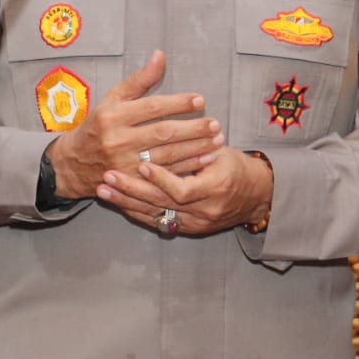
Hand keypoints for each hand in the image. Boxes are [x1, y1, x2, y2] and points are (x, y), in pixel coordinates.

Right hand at [46, 51, 222, 199]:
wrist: (74, 164)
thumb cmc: (98, 125)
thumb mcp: (112, 99)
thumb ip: (139, 80)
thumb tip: (160, 55)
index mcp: (112, 116)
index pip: (151, 107)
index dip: (177, 103)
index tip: (200, 100)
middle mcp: (117, 140)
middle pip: (162, 133)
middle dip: (192, 129)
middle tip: (215, 124)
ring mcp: (124, 164)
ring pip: (166, 156)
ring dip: (195, 149)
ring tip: (216, 140)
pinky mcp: (132, 182)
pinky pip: (164, 175)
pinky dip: (187, 167)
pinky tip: (204, 160)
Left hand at [97, 146, 272, 236]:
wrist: (255, 196)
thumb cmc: (236, 166)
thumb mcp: (222, 151)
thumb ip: (195, 145)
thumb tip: (165, 128)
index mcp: (216, 188)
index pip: (182, 190)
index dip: (160, 178)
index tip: (141, 164)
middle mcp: (204, 210)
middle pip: (162, 204)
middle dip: (132, 190)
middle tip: (108, 176)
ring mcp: (195, 223)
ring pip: (155, 215)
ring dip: (127, 202)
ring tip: (103, 190)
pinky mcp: (188, 229)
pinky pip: (157, 222)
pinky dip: (137, 211)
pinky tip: (118, 202)